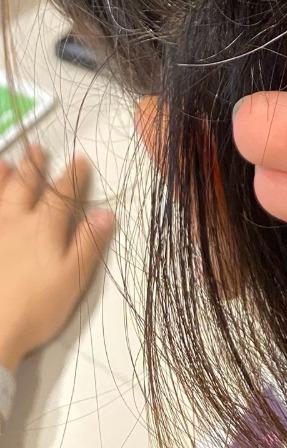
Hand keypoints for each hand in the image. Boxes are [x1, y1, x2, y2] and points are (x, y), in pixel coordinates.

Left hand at [0, 147, 114, 372]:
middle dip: (33, 168)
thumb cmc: (35, 307)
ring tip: (5, 163)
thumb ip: (88, 243)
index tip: (79, 159)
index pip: (62, 195)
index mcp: (44, 228)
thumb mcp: (71, 278)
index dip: (72, 176)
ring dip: (3, 178)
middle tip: (37, 149)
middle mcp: (15, 223)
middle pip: (25, 188)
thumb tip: (107, 212)